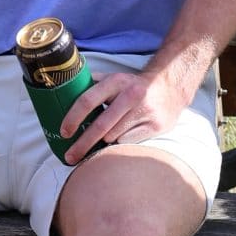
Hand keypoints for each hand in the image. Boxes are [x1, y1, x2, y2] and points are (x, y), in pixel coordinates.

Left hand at [59, 61, 193, 158]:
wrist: (171, 87)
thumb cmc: (135, 86)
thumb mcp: (115, 78)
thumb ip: (93, 83)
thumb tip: (65, 91)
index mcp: (116, 82)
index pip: (88, 100)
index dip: (73, 118)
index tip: (64, 133)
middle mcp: (131, 95)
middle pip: (100, 125)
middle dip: (82, 144)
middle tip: (70, 157)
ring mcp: (145, 111)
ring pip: (114, 137)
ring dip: (103, 143)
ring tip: (99, 145)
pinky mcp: (155, 125)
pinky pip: (128, 142)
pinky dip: (120, 143)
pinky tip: (120, 140)